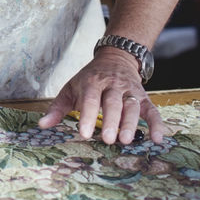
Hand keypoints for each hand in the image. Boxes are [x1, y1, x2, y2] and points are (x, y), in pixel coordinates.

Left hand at [38, 49, 166, 143]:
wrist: (115, 58)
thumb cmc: (89, 79)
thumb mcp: (71, 88)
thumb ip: (57, 108)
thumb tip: (42, 126)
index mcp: (92, 82)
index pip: (90, 98)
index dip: (87, 115)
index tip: (83, 133)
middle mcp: (112, 85)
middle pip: (113, 102)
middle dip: (110, 121)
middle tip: (106, 139)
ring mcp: (129, 90)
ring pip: (132, 106)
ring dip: (130, 123)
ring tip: (126, 141)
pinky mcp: (143, 96)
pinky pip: (152, 110)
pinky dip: (156, 123)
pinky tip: (157, 138)